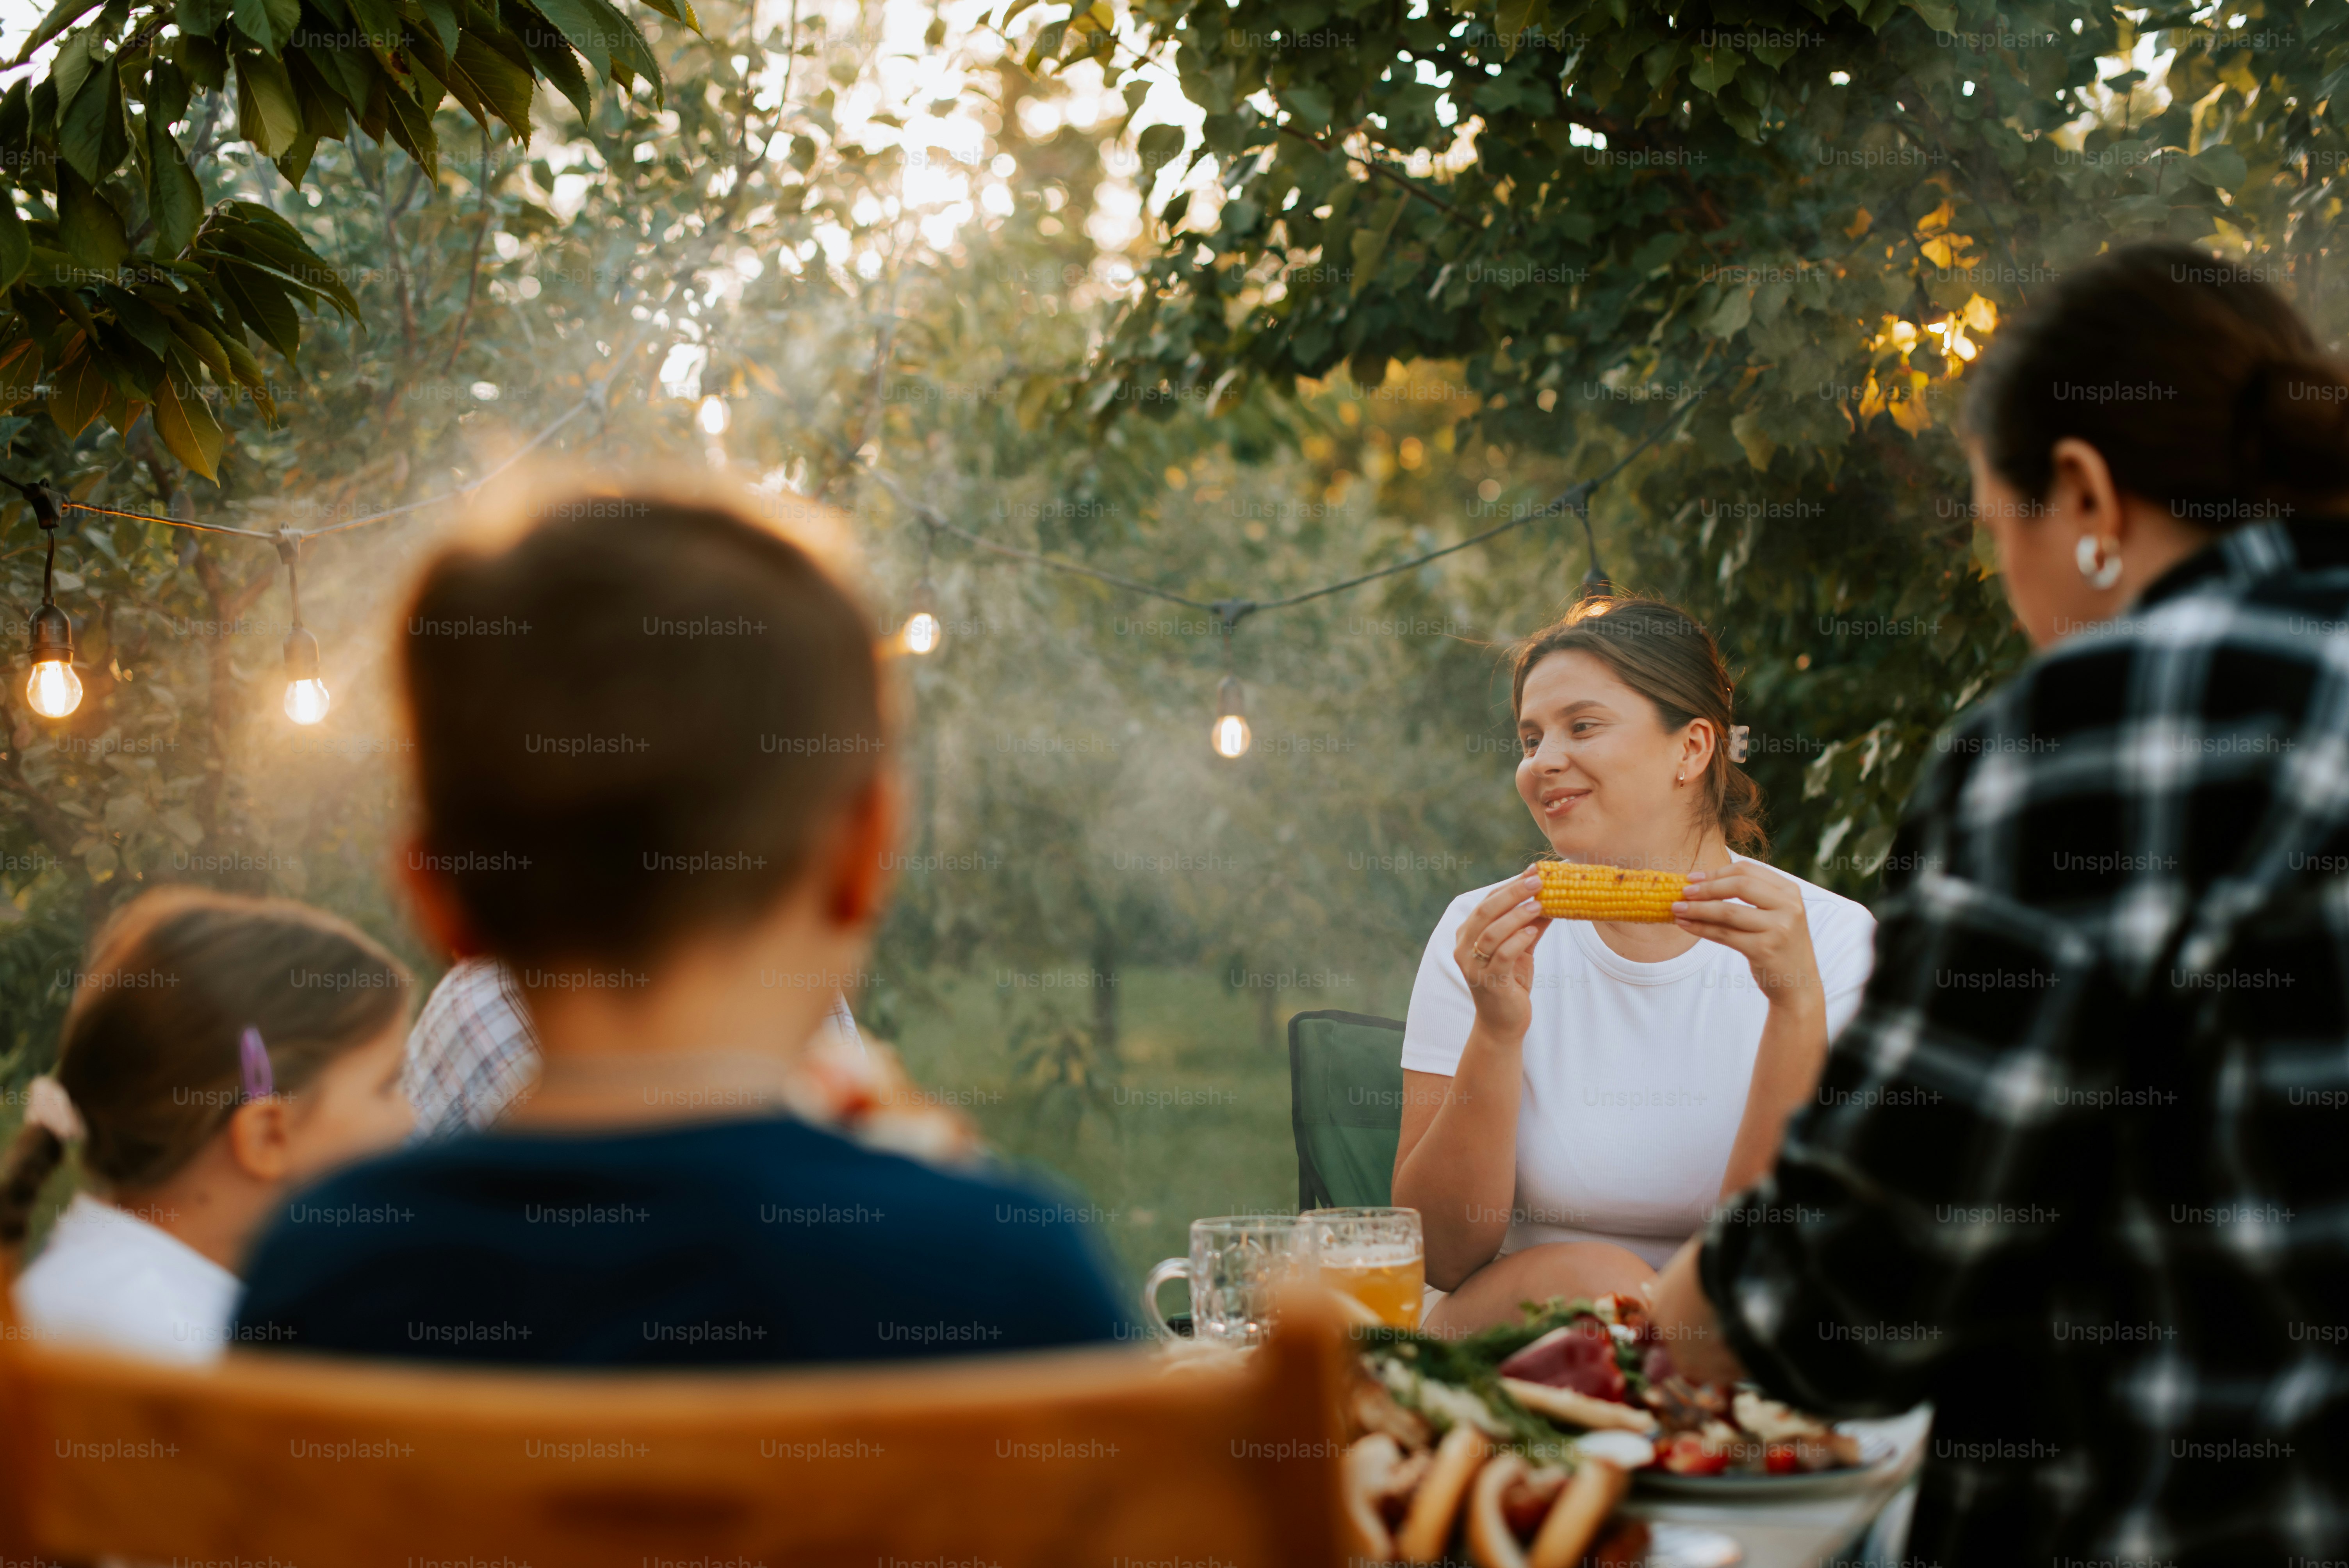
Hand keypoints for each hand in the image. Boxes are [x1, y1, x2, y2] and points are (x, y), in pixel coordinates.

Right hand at [1453, 871, 1551, 1042]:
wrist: (1503, 1023)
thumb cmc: (1510, 982)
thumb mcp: (1521, 949)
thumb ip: (1530, 924)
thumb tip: (1552, 898)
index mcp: (1468, 934)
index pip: (1487, 902)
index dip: (1510, 885)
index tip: (1534, 872)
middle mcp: (1464, 948)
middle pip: (1485, 912)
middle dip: (1512, 893)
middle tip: (1537, 881)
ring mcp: (1474, 966)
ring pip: (1492, 933)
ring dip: (1517, 916)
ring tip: (1540, 904)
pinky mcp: (1489, 982)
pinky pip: (1502, 956)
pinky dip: (1518, 940)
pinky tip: (1533, 931)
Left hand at [1671, 860, 1823, 1012]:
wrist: (1798, 985)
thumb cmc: (1779, 945)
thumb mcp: (1774, 914)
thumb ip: (1751, 896)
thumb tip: (1701, 882)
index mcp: (1790, 891)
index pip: (1747, 871)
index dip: (1716, 872)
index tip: (1692, 877)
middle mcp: (1789, 907)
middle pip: (1738, 885)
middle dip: (1706, 888)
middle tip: (1682, 892)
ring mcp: (1779, 928)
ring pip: (1728, 911)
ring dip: (1697, 909)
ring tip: (1677, 909)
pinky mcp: (1764, 950)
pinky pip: (1724, 935)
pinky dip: (1701, 928)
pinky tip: (1686, 925)